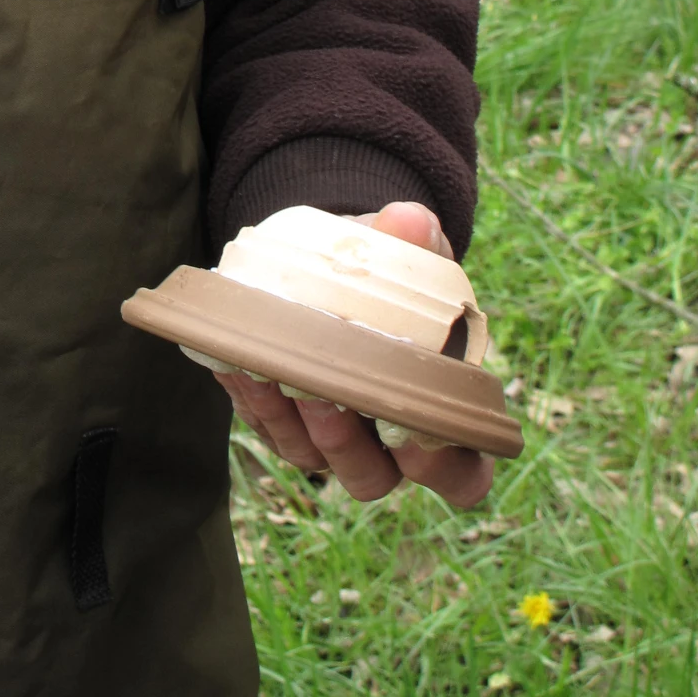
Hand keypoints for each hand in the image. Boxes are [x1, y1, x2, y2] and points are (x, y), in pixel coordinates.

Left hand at [213, 201, 493, 509]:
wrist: (341, 264)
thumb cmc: (396, 274)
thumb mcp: (413, 255)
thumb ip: (417, 241)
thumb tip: (408, 219)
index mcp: (443, 416)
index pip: (462, 475)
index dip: (445, 464)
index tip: (420, 427)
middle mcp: (387, 443)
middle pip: (372, 477)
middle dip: (348, 443)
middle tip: (330, 395)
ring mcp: (331, 438)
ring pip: (312, 456)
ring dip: (291, 420)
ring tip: (274, 369)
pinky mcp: (282, 420)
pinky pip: (264, 424)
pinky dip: (249, 394)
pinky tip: (235, 357)